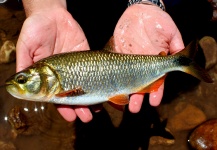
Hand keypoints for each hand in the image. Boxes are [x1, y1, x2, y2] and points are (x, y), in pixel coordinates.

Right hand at [16, 6, 92, 121]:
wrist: (51, 14)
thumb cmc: (35, 29)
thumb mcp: (26, 47)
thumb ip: (25, 65)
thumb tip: (18, 85)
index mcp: (48, 76)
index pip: (56, 96)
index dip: (62, 107)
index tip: (70, 117)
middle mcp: (64, 74)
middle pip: (73, 95)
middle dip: (79, 108)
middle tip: (86, 117)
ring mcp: (77, 66)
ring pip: (86, 86)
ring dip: (91, 99)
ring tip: (96, 110)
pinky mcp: (87, 56)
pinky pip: (95, 70)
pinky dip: (100, 80)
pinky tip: (106, 92)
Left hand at [112, 4, 184, 111]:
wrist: (141, 12)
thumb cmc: (158, 22)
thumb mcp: (170, 32)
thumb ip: (176, 44)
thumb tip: (182, 56)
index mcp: (155, 63)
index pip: (157, 81)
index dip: (157, 92)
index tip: (155, 102)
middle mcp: (141, 66)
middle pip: (140, 85)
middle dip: (138, 98)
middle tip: (135, 108)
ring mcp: (128, 62)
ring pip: (126, 81)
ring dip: (125, 93)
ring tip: (125, 104)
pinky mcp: (116, 55)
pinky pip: (113, 69)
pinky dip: (111, 79)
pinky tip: (110, 89)